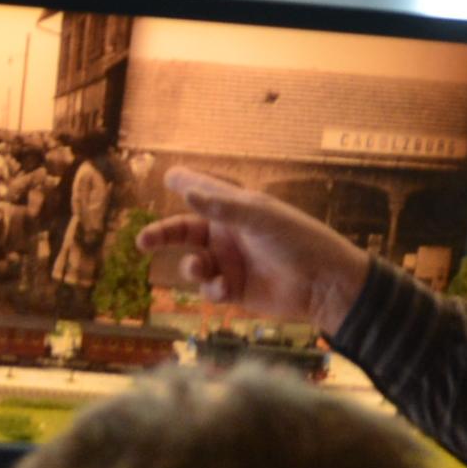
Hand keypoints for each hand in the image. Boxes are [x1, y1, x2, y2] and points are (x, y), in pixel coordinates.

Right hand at [139, 170, 371, 334]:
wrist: (324, 284)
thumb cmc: (298, 240)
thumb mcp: (260, 217)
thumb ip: (222, 207)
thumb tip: (185, 193)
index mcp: (236, 210)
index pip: (203, 192)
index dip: (185, 184)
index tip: (167, 176)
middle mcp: (228, 235)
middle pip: (185, 231)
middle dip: (162, 235)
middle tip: (142, 241)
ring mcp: (230, 263)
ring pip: (193, 264)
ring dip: (191, 267)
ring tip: (199, 269)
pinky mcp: (235, 290)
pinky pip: (209, 289)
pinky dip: (211, 289)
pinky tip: (224, 289)